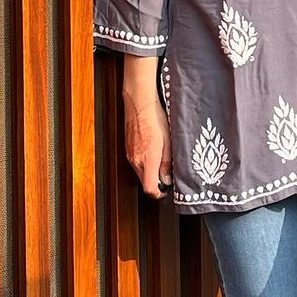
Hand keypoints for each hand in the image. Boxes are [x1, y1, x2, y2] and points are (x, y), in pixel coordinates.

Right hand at [122, 55, 172, 198]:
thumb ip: (167, 164)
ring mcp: (129, 154)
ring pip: (140, 172)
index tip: (166, 190)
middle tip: (168, 174)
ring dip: (150, 171)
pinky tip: (154, 151)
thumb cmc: (155, 118)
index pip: (149, 188)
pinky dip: (145, 162)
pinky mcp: (127, 148)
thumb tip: (167, 180)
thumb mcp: (169, 142)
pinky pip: (136, 162)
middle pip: (144, 182)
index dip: (158, 193)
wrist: (140, 102)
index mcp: (147, 160)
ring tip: (163, 160)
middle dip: (156, 182)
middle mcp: (135, 160)